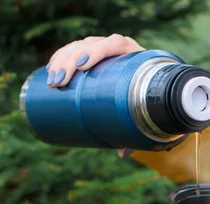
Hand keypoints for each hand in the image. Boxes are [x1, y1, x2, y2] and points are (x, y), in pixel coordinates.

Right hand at [46, 34, 143, 157]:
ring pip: (80, 46)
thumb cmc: (153, 102)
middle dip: (70, 61)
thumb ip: (138, 132)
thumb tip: (121, 154)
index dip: (97, 51)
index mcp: (136, 55)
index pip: (116, 43)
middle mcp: (121, 49)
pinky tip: (50, 68)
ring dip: (61, 60)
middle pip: (92, 44)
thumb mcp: (148, 114)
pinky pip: (75, 50)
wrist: (158, 91)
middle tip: (58, 82)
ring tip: (52, 81)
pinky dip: (61, 58)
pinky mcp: (95, 56)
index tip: (82, 65)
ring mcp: (106, 50)